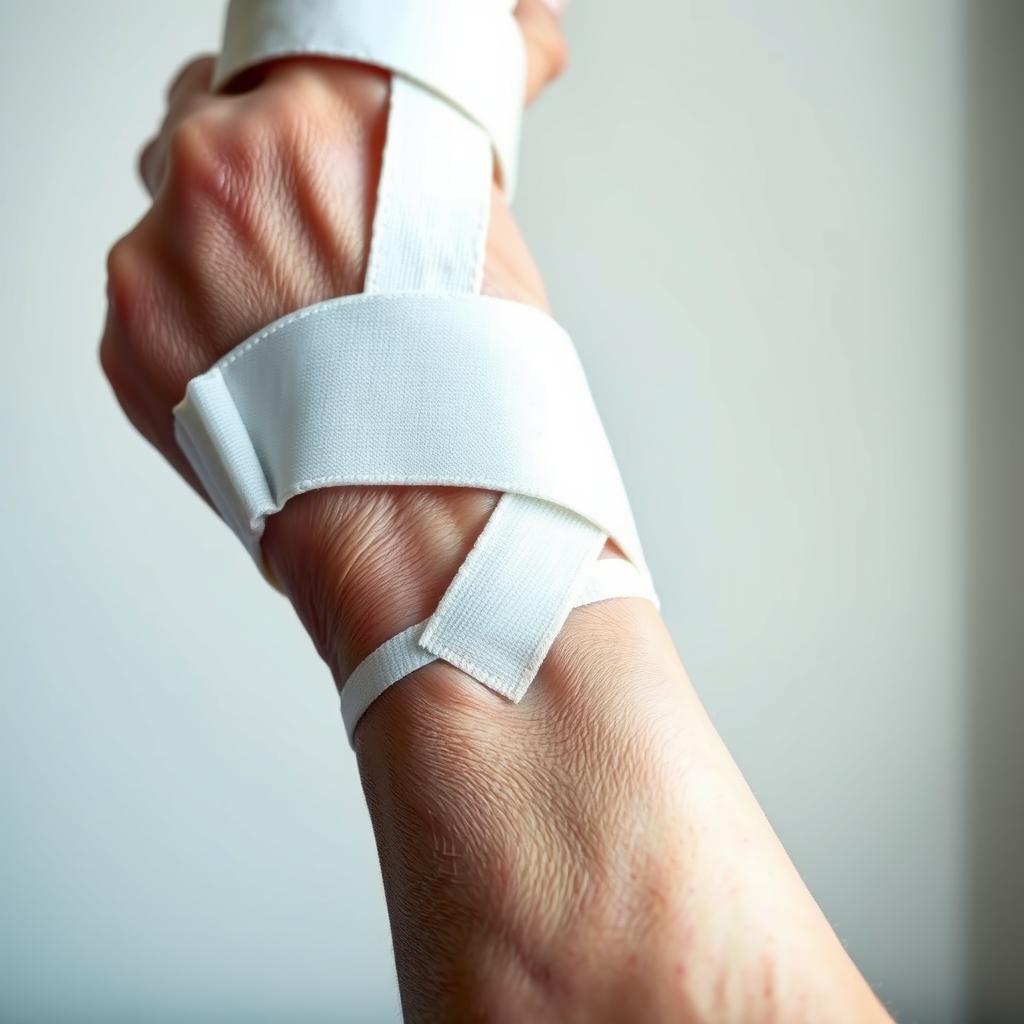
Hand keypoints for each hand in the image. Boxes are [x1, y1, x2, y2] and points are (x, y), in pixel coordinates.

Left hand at [100, 0, 567, 676]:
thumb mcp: (485, 223)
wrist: (423, 522)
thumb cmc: (474, 396)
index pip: (294, 35)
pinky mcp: (126, 330)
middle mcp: (227, 162)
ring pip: (170, 206)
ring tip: (291, 319)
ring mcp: (160, 248)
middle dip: (259, 166)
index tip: (320, 112)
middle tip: (315, 239)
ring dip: (218, 243)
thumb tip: (521, 30)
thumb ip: (451, 120)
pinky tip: (261, 364)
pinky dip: (195, 317)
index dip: (307, 85)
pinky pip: (148, 290)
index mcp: (329, 115)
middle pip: (214, 119)